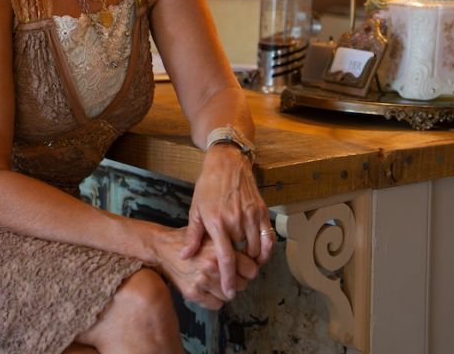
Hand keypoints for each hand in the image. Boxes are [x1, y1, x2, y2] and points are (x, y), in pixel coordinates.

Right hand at [152, 226, 256, 309]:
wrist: (162, 248)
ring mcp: (202, 282)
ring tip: (217, 281)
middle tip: (230, 274)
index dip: (248, 269)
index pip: (251, 269)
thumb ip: (229, 244)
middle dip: (239, 280)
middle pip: (243, 284)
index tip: (244, 268)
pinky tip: (208, 288)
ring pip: (229, 296)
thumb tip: (252, 254)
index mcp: (219, 250)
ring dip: (226, 291)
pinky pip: (216, 304)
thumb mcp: (210, 234)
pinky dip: (215, 299)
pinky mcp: (193, 293)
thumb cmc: (188, 240)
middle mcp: (212, 267)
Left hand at [180, 144, 273, 295]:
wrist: (226, 163)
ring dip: (252, 260)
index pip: (226, 258)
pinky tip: (260, 254)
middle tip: (236, 276)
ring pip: (256, 249)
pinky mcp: (262, 211)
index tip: (229, 291)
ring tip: (246, 265)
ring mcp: (251, 215)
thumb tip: (185, 257)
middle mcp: (236, 220)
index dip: (228, 278)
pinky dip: (266, 250)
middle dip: (240, 270)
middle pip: (243, 257)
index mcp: (217, 222)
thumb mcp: (195, 210)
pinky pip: (268, 237)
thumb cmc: (207, 186)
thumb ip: (193, 236)